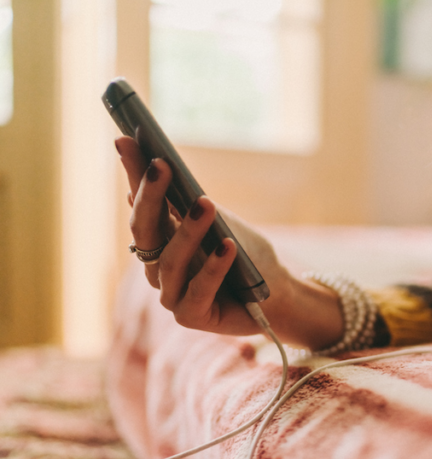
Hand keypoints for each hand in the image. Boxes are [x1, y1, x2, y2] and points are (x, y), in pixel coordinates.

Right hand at [116, 137, 343, 345]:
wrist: (275, 292)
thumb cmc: (243, 253)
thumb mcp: (217, 218)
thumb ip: (186, 197)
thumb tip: (153, 158)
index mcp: (159, 241)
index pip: (140, 204)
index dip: (133, 174)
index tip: (129, 141)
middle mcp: (156, 268)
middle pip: (145, 231)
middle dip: (151, 196)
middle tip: (161, 165)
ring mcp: (171, 295)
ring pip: (170, 261)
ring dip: (189, 230)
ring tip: (205, 205)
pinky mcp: (192, 317)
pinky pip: (199, 290)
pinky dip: (214, 266)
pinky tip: (228, 246)